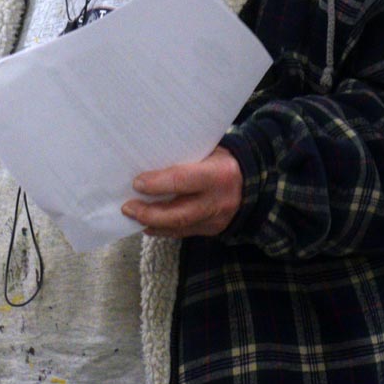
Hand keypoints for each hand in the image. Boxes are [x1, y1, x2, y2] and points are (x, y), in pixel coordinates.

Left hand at [121, 146, 242, 238]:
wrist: (255, 183)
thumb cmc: (224, 160)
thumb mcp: (210, 150)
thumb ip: (185, 157)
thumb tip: (148, 158)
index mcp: (218, 174)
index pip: (182, 180)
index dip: (157, 183)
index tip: (137, 183)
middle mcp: (217, 201)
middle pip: (179, 214)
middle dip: (149, 213)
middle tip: (127, 207)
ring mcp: (216, 220)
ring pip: (179, 228)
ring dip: (152, 224)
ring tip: (132, 216)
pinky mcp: (213, 231)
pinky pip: (184, 233)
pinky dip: (163, 230)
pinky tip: (148, 224)